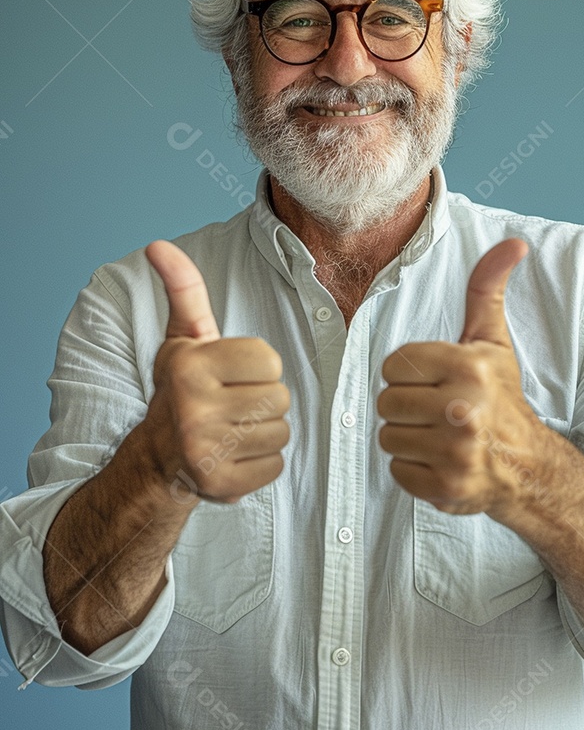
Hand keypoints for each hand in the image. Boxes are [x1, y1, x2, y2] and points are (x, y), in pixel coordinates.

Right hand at [142, 240, 289, 503]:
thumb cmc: (183, 387)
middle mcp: (193, 408)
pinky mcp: (219, 485)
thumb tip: (157, 244)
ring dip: (264, 431)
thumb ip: (183, 289)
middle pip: (280, 396)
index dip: (257, 366)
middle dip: (264, 399)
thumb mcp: (183, 337)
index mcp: (190, 366)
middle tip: (233, 405)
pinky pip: (275, 465)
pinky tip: (234, 455)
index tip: (230, 375)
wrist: (159, 455)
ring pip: (281, 431)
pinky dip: (262, 462)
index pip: (269, 359)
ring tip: (233, 428)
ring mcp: (205, 450)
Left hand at [377, 239, 540, 516]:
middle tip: (435, 411)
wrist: (525, 465)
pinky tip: (438, 460)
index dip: (409, 373)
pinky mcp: (446, 486)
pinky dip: (412, 469)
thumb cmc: (499, 396)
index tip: (435, 381)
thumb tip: (514, 242)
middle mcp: (463, 409)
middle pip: (386, 401)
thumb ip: (487, 290)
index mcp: (468, 367)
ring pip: (387, 436)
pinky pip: (397, 470)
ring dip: (406, 437)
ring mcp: (455, 452)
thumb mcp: (491, 341)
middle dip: (405, 406)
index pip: (394, 364)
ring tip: (436, 435)